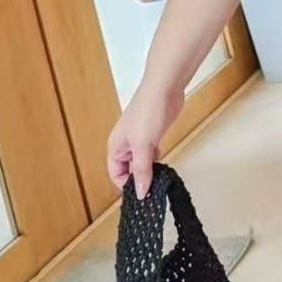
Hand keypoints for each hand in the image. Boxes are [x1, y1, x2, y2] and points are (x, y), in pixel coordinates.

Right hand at [106, 80, 184, 199]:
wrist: (165, 88)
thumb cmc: (148, 112)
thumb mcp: (143, 145)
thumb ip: (142, 170)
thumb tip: (141, 193)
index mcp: (116, 147)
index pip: (116, 174)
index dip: (128, 185)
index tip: (143, 193)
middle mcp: (125, 144)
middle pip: (129, 170)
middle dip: (140, 178)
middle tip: (155, 188)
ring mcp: (140, 138)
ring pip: (142, 162)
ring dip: (150, 169)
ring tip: (160, 177)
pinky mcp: (154, 134)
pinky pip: (151, 153)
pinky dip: (156, 159)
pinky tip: (164, 162)